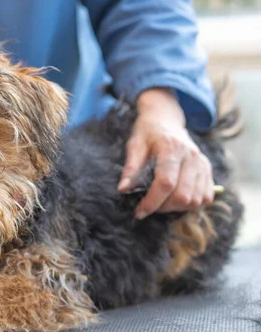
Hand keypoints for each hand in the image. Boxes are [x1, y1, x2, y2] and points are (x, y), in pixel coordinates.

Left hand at [118, 88, 213, 218]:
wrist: (166, 120)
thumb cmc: (147, 133)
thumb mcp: (134, 144)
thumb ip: (130, 167)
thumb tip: (123, 189)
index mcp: (172, 148)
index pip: (166, 183)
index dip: (152, 202)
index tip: (139, 212)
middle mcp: (192, 157)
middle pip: (182, 196)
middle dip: (163, 207)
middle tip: (148, 206)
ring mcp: (203, 164)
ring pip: (195, 200)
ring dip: (176, 208)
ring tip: (160, 202)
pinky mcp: (208, 170)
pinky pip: (206, 198)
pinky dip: (191, 204)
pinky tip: (175, 199)